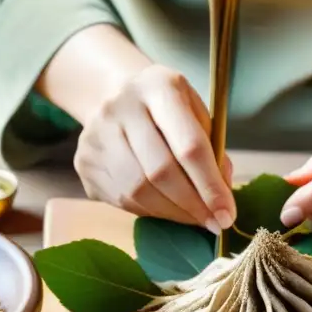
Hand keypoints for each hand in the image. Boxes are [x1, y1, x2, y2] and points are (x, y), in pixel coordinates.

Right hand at [74, 64, 235, 233]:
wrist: (117, 95)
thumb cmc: (169, 109)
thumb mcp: (198, 114)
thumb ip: (213, 151)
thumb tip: (221, 198)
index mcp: (159, 87)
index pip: (189, 146)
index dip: (210, 186)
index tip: (227, 214)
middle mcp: (120, 106)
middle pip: (160, 171)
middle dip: (192, 205)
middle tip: (213, 223)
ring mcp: (96, 134)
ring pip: (138, 191)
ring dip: (172, 213)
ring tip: (193, 218)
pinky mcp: (84, 160)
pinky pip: (121, 199)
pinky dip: (150, 212)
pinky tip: (167, 210)